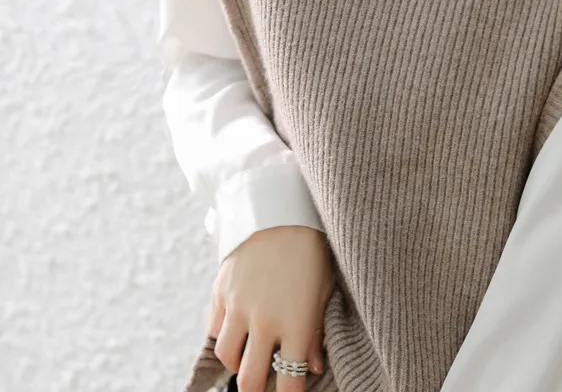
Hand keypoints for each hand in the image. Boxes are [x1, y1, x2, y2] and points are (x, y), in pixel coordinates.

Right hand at [208, 225, 334, 391]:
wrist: (282, 210)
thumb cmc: (311, 249)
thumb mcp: (324, 289)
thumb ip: (317, 331)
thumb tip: (312, 366)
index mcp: (296, 323)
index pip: (289, 382)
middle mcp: (264, 321)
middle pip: (250, 380)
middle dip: (257, 389)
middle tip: (264, 383)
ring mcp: (239, 306)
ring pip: (226, 356)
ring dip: (238, 360)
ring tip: (249, 352)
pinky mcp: (221, 290)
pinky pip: (214, 326)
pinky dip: (223, 331)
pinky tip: (237, 323)